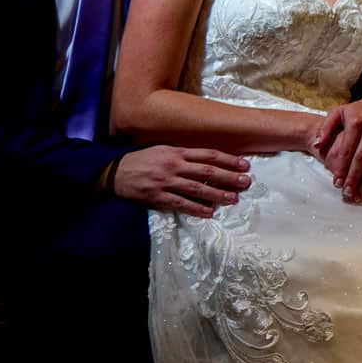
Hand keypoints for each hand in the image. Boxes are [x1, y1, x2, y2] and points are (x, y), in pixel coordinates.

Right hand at [112, 146, 251, 217]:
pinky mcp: (158, 197)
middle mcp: (174, 165)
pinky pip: (181, 203)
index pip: (208, 155)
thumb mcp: (164, 150)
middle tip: (246, 182)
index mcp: (177, 152)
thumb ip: (185, 154)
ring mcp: (166, 182)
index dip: (228, 160)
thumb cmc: (143, 160)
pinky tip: (210, 212)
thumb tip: (208, 160)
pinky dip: (196, 208)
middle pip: (207, 171)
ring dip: (218, 194)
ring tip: (233, 198)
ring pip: (197, 188)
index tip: (244, 165)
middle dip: (229, 177)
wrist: (115, 172)